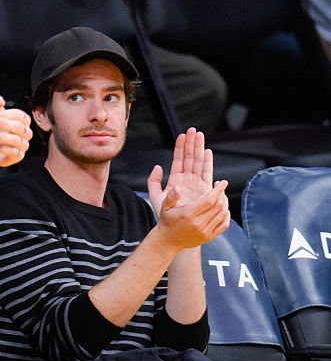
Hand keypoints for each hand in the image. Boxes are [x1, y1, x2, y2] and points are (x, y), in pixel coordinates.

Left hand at [0, 96, 31, 167]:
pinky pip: (15, 153)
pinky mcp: (18, 156)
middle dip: (5, 124)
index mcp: (23, 120)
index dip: (6, 115)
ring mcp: (23, 145)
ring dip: (3, 137)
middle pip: (20, 127)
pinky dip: (4, 149)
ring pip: (18, 141)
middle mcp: (26, 132)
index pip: (20, 116)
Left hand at [148, 129, 228, 249]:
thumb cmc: (166, 217)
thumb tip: (158, 167)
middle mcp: (187, 180)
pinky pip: (206, 174)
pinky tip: (207, 152)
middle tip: (194, 129)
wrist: (178, 230)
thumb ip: (153, 182)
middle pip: (190, 158)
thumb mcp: (156, 198)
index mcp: (175, 180)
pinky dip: (207, 163)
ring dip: (199, 149)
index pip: (178, 160)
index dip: (180, 147)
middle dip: (192, 143)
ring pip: (198, 163)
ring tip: (200, 136)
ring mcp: (196, 184)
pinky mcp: (204, 190)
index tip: (182, 135)